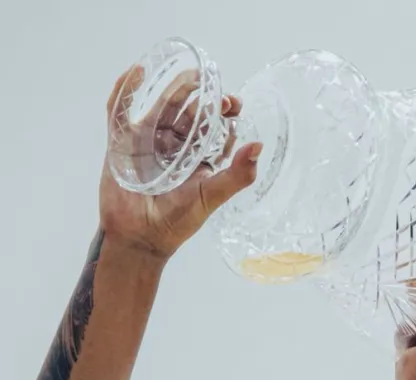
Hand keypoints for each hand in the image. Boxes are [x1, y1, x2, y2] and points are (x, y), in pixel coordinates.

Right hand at [98, 64, 261, 259]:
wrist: (140, 236)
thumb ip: (237, 175)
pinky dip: (127, 90)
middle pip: (188, 111)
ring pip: (160, 105)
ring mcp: (148, 141)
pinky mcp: (122, 141)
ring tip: (187, 74)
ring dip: (172, 88)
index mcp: (200, 157)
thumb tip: (259, 146)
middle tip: (211, 84)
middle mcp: (176, 146)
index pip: (215, 126)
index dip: (225, 112)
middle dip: (201, 95)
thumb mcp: (212, 195)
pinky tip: (139, 72)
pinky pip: (122, 111)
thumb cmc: (177, 221)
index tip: (233, 103)